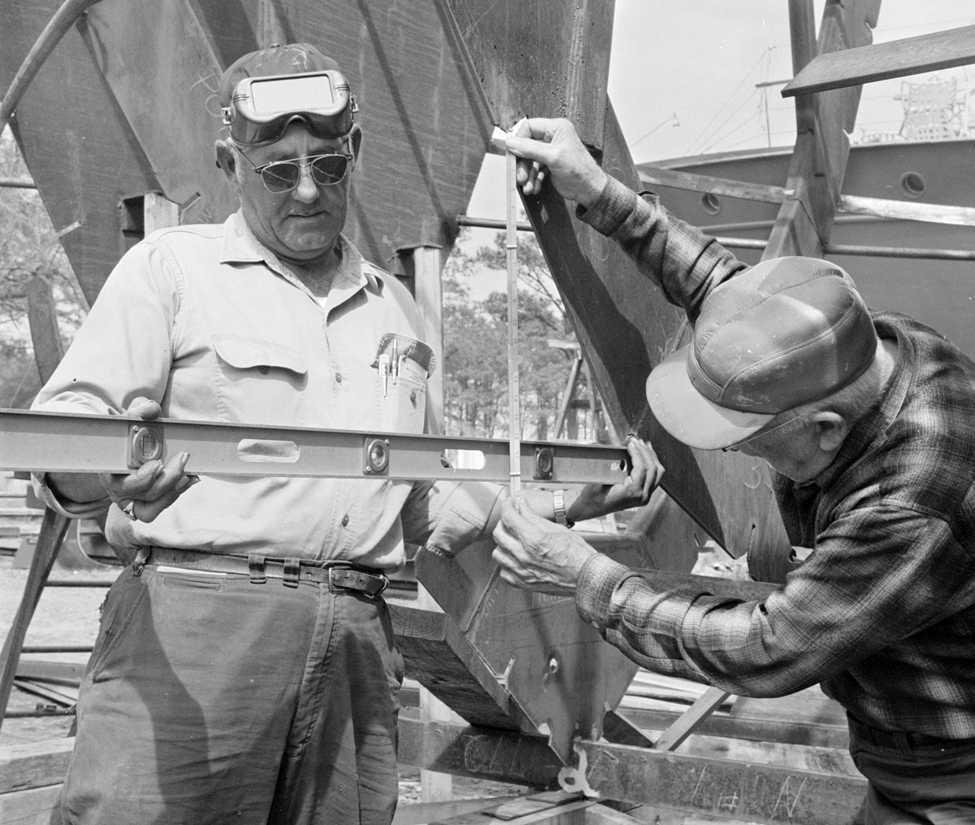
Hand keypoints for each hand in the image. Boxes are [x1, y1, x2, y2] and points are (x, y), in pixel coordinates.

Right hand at [99, 398, 197, 522]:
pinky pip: (158, 507)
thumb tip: (151, 409)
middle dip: (167, 479)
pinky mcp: (145, 503)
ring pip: (151, 506)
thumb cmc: (128, 430)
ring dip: (173, 490)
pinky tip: (189, 480)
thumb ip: (140, 409)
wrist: (128, 441)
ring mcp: (131, 499)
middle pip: (143, 493)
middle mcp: (117, 488)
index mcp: (108, 469)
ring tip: (188, 474)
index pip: (120, 481)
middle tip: (182, 458)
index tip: (158, 464)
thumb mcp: (131, 415)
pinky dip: (175, 495)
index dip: (141, 478)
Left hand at [492, 497, 595, 595]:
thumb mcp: (556, 529)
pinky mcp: (522, 583)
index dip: (507, 506)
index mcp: (533, 539)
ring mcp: (521, 572)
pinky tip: (517, 558)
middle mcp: (523, 556)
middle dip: (504, 523)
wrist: (585, 577)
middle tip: (513, 519)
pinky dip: (507, 563)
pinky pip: (504, 571)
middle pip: (498, 534)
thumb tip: (521, 505)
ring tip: (515, 540)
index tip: (509, 504)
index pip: (508, 517)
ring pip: (497, 553)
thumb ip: (534, 517)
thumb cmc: (576, 554)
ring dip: (504, 544)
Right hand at [505, 117, 607, 204]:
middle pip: (527, 146)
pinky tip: (535, 187)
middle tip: (520, 177)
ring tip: (528, 187)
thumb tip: (511, 142)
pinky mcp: (549, 164)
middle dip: (523, 164)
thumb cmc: (580, 170)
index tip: (513, 154)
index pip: (529, 127)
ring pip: (529, 160)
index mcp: (556, 128)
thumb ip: (530, 148)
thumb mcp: (553, 156)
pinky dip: (533, 179)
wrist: (589, 190)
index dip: (519, 140)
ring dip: (527, 175)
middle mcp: (553, 137)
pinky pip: (535, 170)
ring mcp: (550, 152)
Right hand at [571, 436, 662, 520]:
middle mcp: (642, 496)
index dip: (637, 452)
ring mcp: (644, 498)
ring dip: (651, 457)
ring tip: (644, 444)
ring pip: (657, 473)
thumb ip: (616, 461)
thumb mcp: (602, 477)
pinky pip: (654, 478)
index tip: (630, 442)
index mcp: (632, 492)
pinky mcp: (643, 496)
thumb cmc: (592, 493)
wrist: (590, 508)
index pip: (642, 468)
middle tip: (636, 440)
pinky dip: (652, 465)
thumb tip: (627, 444)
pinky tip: (646, 455)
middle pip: (653, 469)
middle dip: (645, 452)